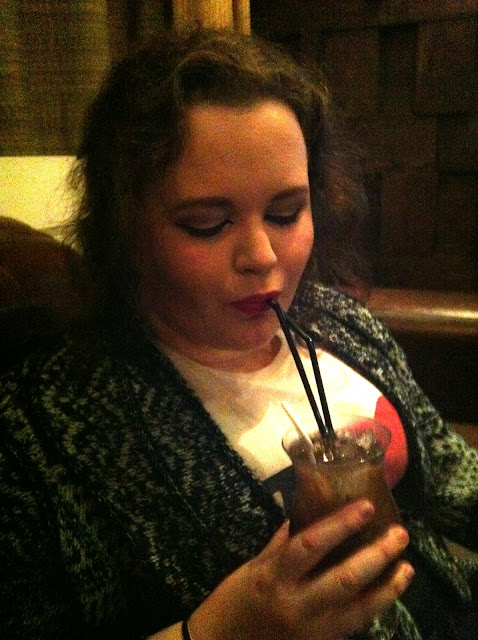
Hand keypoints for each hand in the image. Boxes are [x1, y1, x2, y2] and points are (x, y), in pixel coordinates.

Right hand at [189, 500, 413, 639]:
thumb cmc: (235, 598)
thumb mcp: (254, 564)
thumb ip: (283, 542)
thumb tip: (308, 513)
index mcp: (274, 575)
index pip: (311, 545)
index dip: (340, 524)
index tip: (366, 506)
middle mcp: (296, 603)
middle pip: (344, 579)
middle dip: (376, 556)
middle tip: (400, 535)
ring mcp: (311, 630)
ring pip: (358, 609)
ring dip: (387, 587)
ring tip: (406, 567)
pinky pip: (353, 624)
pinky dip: (374, 607)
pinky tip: (389, 591)